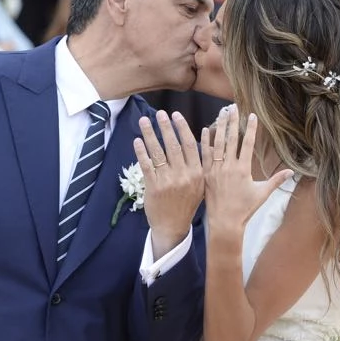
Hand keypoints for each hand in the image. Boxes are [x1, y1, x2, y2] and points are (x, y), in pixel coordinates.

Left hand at [135, 110, 203, 255]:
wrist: (173, 227)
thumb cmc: (186, 203)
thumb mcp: (199, 184)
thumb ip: (200, 163)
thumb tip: (202, 137)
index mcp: (197, 173)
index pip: (190, 145)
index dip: (182, 128)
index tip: (175, 115)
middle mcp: (184, 176)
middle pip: (174, 146)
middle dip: (165, 127)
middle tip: (159, 113)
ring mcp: (168, 182)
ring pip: (159, 153)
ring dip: (150, 135)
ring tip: (144, 121)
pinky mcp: (154, 187)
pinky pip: (147, 165)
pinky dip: (141, 152)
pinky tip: (137, 141)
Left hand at [204, 106, 293, 233]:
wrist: (225, 222)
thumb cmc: (244, 209)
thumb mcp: (262, 194)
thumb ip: (276, 180)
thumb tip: (292, 172)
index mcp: (243, 170)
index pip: (248, 144)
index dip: (251, 128)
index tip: (251, 115)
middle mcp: (229, 167)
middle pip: (231, 139)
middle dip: (233, 121)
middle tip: (233, 106)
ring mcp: (216, 170)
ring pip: (217, 144)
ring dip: (219, 127)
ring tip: (221, 113)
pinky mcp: (206, 175)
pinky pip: (205, 155)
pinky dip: (205, 142)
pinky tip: (205, 129)